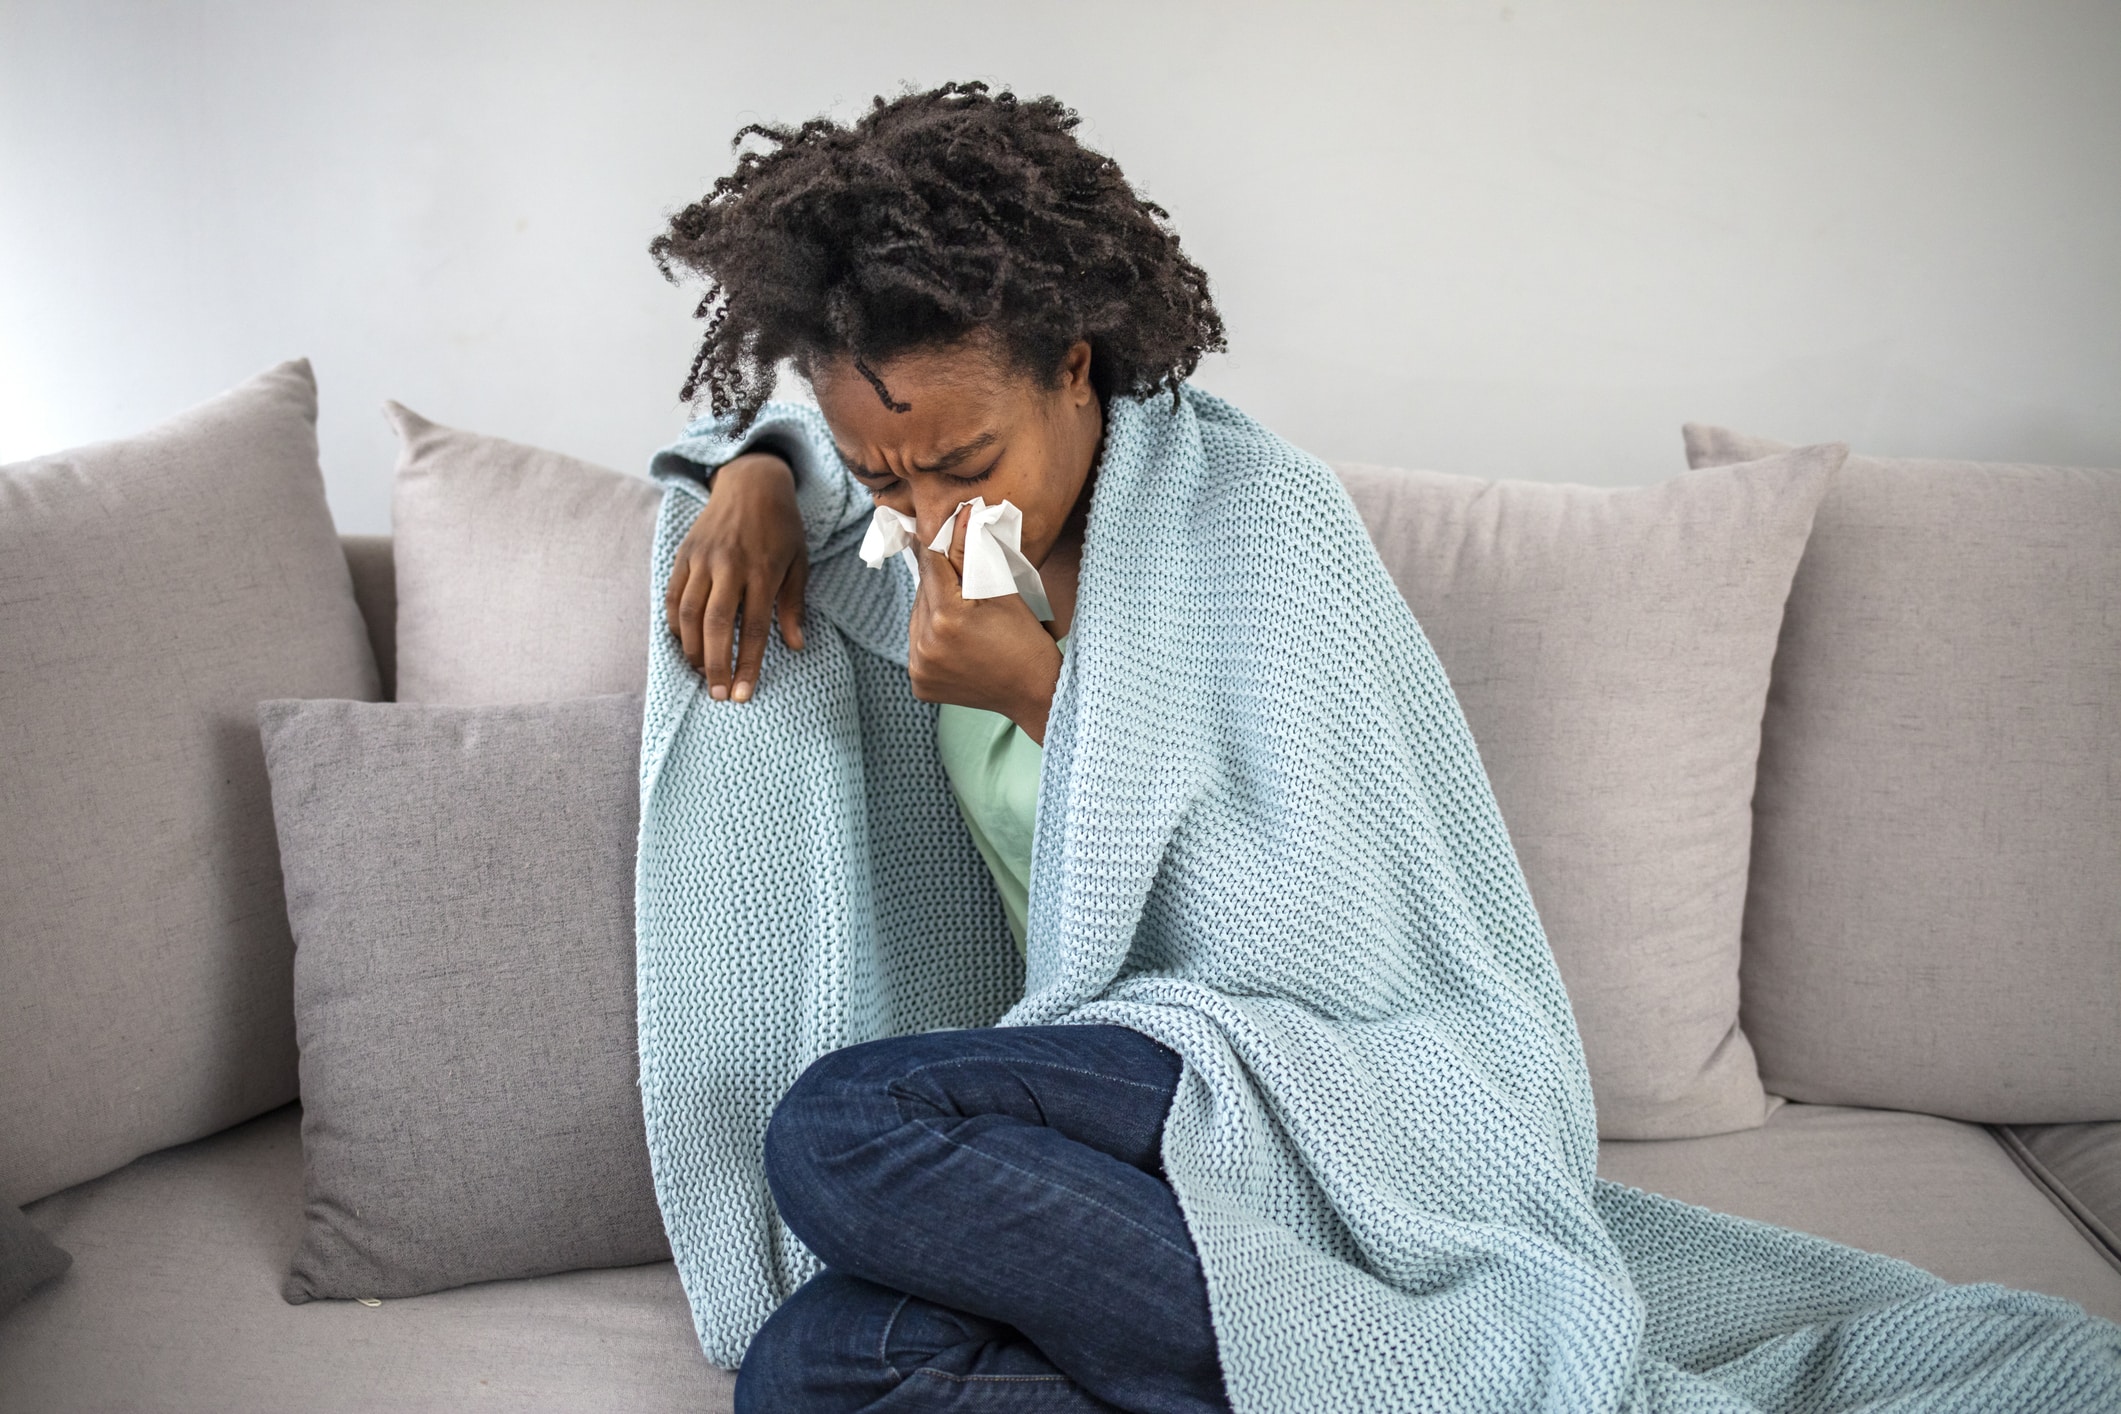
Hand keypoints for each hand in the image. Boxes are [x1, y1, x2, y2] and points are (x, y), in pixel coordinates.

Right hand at [664, 452, 805, 700]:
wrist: (751, 481)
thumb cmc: (781, 527)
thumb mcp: (798, 562)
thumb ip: (794, 605)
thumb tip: (796, 645)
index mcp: (762, 570)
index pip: (754, 627)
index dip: (747, 663)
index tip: (743, 694)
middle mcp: (730, 565)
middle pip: (716, 624)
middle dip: (716, 664)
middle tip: (718, 694)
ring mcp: (703, 559)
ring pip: (688, 612)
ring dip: (692, 648)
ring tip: (702, 672)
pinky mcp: (685, 554)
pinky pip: (672, 595)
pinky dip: (674, 623)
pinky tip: (683, 643)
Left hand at [908, 505, 1064, 742]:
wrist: (1033, 692)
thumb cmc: (1025, 639)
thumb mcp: (1001, 591)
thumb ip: (971, 554)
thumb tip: (960, 516)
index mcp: (947, 618)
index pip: (931, 564)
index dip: (938, 544)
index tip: (943, 529)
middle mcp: (926, 644)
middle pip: (922, 592)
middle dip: (939, 581)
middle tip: (961, 580)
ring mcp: (919, 668)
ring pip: (917, 618)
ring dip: (932, 608)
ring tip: (961, 613)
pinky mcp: (919, 683)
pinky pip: (917, 645)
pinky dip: (930, 637)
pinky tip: (954, 639)